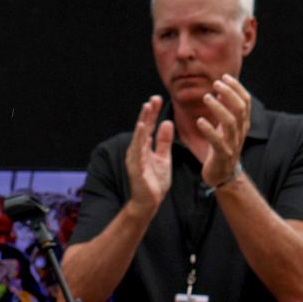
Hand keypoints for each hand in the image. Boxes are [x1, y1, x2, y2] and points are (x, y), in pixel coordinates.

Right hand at [124, 95, 173, 212]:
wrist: (149, 203)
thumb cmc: (154, 182)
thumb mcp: (164, 158)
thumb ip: (164, 141)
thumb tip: (167, 122)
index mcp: (144, 148)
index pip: (149, 127)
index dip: (152, 113)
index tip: (158, 99)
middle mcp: (137, 151)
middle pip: (142, 128)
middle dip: (147, 113)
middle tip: (153, 98)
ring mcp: (135, 158)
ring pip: (139, 136)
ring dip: (142, 121)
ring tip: (146, 107)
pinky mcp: (136, 167)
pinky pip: (138, 150)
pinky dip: (139, 137)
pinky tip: (142, 127)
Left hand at [197, 75, 252, 187]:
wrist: (222, 175)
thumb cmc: (221, 147)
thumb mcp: (224, 127)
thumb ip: (225, 110)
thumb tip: (220, 89)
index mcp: (242, 123)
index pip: (245, 101)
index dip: (237, 88)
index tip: (225, 76)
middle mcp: (240, 131)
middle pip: (240, 108)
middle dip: (229, 93)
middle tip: (216, 83)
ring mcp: (232, 143)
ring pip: (230, 122)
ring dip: (218, 107)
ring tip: (207, 97)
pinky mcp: (222, 155)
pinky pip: (217, 141)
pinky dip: (209, 130)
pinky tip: (200, 121)